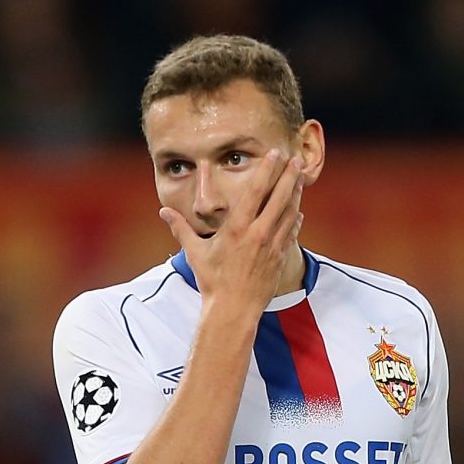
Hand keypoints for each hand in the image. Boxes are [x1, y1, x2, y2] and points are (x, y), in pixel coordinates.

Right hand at [159, 149, 303, 311]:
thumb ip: (180, 228)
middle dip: (289, 176)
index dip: (266, 170)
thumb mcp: (194, 252)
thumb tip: (163, 212)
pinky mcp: (279, 258)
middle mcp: (258, 233)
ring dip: (296, 194)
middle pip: (279, 198)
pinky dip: (295, 219)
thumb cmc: (212, 281)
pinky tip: (298, 211)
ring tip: (300, 178)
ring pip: (290, 213)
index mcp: (236, 228)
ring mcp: (272, 246)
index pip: (255, 192)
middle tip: (297, 160)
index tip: (274, 154)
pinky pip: (291, 233)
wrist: (233, 309)